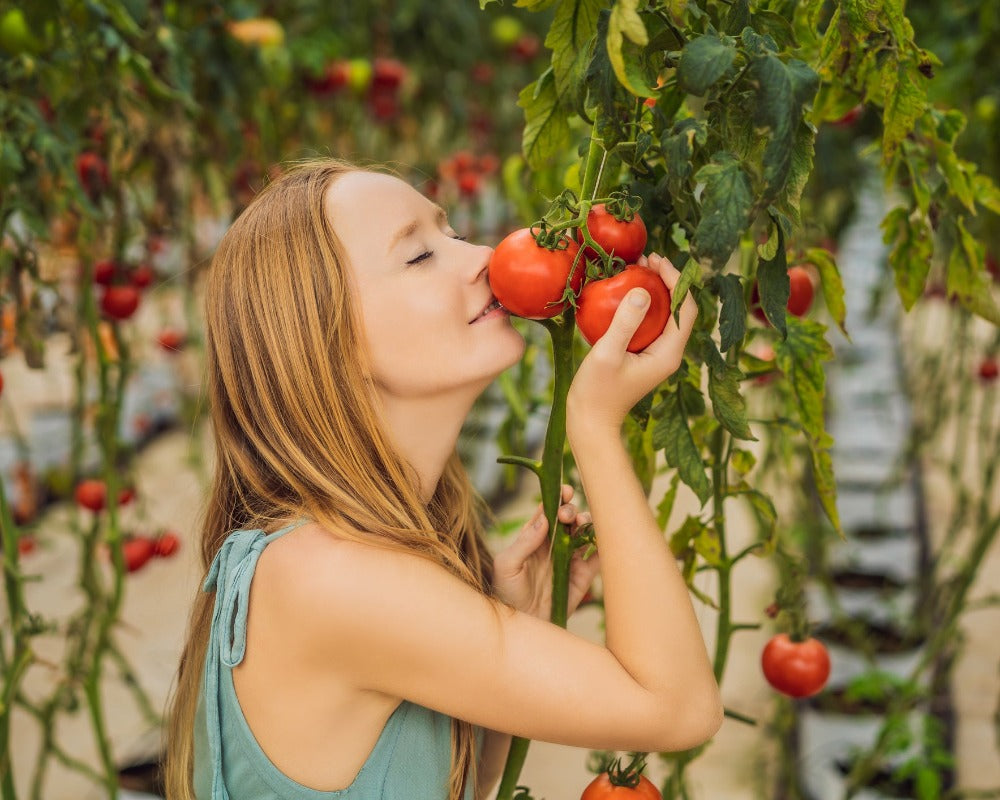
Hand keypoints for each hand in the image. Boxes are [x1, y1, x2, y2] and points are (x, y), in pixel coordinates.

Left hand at [492, 485, 599, 620]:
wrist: (523, 624)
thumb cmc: (507, 594)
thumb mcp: (507, 566)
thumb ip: (524, 542)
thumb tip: (544, 519)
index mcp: (534, 536)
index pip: (547, 510)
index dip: (557, 496)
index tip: (564, 490)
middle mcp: (554, 543)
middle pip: (569, 517)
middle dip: (571, 510)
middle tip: (567, 516)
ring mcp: (570, 557)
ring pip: (585, 531)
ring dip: (587, 523)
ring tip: (581, 525)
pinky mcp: (583, 574)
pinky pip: (598, 556)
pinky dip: (604, 544)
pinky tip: (602, 538)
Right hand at [567, 253, 696, 438]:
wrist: (590, 422)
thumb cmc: (597, 392)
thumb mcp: (607, 354)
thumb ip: (625, 323)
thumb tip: (641, 291)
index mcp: (669, 353)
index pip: (686, 308)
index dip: (676, 280)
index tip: (656, 260)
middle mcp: (669, 352)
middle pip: (679, 308)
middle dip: (666, 280)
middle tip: (645, 258)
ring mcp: (656, 354)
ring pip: (664, 314)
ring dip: (654, 289)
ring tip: (636, 268)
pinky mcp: (643, 354)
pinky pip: (649, 322)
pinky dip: (641, 304)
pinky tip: (623, 292)